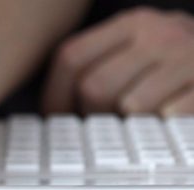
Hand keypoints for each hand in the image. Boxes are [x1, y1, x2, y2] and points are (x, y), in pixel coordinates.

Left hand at [42, 7, 193, 114]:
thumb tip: (51, 110)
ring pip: (130, 104)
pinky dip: (161, 122)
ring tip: (136, 119)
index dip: (56, 95)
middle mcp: (157, 34)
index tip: (57, 117)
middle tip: (104, 121)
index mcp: (130, 24)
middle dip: (92, 113)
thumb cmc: (172, 60)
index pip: (71, 56)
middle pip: (95, 86)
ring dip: (127, 122)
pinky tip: (165, 117)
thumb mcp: (136, 47)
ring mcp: (185, 56)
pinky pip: (170, 114)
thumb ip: (98, 64)